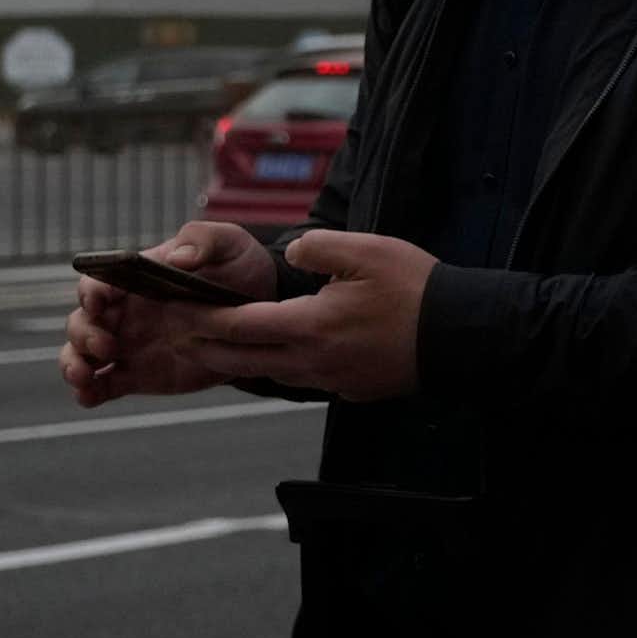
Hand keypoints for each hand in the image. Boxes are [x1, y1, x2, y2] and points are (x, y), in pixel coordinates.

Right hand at [60, 223, 275, 408]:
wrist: (259, 314)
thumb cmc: (239, 269)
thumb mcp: (230, 244)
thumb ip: (203, 240)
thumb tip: (178, 256)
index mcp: (136, 280)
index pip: (98, 283)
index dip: (91, 293)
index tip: (97, 303)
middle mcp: (124, 313)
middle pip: (80, 322)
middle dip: (83, 334)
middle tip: (108, 346)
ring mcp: (127, 345)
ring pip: (80, 356)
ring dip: (73, 365)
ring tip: (85, 377)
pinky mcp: (137, 374)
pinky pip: (102, 386)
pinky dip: (88, 393)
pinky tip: (90, 396)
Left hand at [180, 230, 434, 403]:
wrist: (460, 336)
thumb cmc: (416, 291)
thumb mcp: (367, 250)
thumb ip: (318, 247)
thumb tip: (292, 253)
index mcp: (309, 325)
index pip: (238, 326)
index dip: (201, 318)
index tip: (176, 308)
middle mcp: (311, 360)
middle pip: (240, 361)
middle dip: (204, 348)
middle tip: (180, 336)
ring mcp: (331, 380)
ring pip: (269, 373)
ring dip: (239, 361)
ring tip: (221, 345)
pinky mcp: (350, 390)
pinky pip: (303, 379)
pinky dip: (280, 366)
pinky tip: (284, 353)